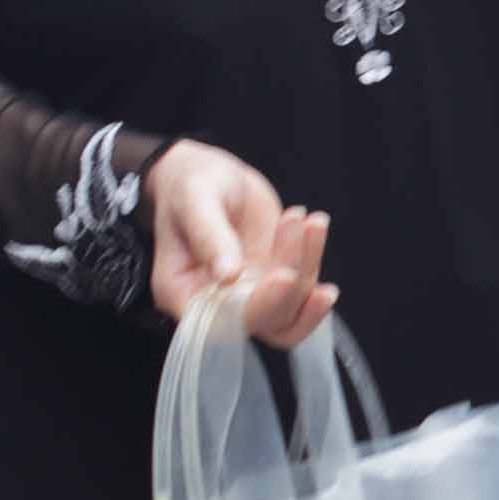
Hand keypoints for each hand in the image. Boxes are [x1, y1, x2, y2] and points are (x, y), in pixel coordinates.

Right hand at [145, 141, 335, 345]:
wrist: (208, 175)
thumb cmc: (187, 188)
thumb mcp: (193, 202)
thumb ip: (209, 237)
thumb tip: (227, 275)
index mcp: (183, 293)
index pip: (223, 324)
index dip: (258, 310)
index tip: (283, 276)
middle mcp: (218, 302)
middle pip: (267, 322)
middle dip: (293, 290)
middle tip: (305, 243)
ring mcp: (250, 291)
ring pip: (293, 303)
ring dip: (309, 264)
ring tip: (311, 221)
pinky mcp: (273, 275)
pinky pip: (303, 282)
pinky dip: (314, 256)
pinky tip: (314, 225)